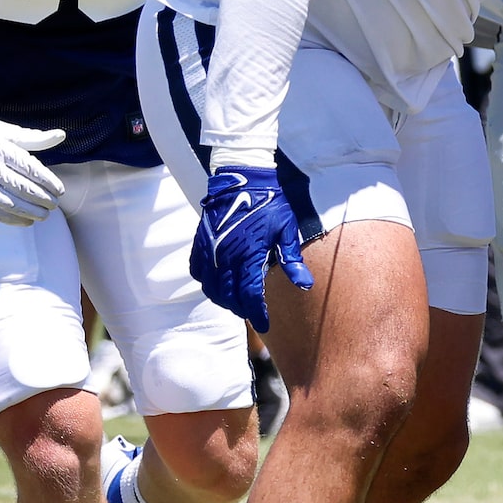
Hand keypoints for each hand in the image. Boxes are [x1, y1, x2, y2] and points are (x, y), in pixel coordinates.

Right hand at [0, 107, 63, 225]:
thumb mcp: (6, 132)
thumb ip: (34, 138)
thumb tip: (61, 135)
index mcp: (0, 150)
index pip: (30, 169)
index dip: (47, 182)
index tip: (60, 190)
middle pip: (20, 188)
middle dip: (41, 199)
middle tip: (54, 205)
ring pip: (7, 202)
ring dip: (28, 211)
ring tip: (44, 216)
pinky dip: (9, 219)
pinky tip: (25, 222)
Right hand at [194, 165, 312, 333]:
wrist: (243, 179)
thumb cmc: (270, 204)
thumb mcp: (286, 230)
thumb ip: (292, 260)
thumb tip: (305, 285)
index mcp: (248, 254)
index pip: (249, 294)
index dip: (257, 313)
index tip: (264, 323)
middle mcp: (225, 255)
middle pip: (228, 296)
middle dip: (241, 308)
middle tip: (254, 312)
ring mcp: (209, 250)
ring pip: (211, 288)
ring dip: (224, 299)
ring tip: (238, 301)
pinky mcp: (200, 243)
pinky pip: (198, 272)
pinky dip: (208, 283)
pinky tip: (220, 284)